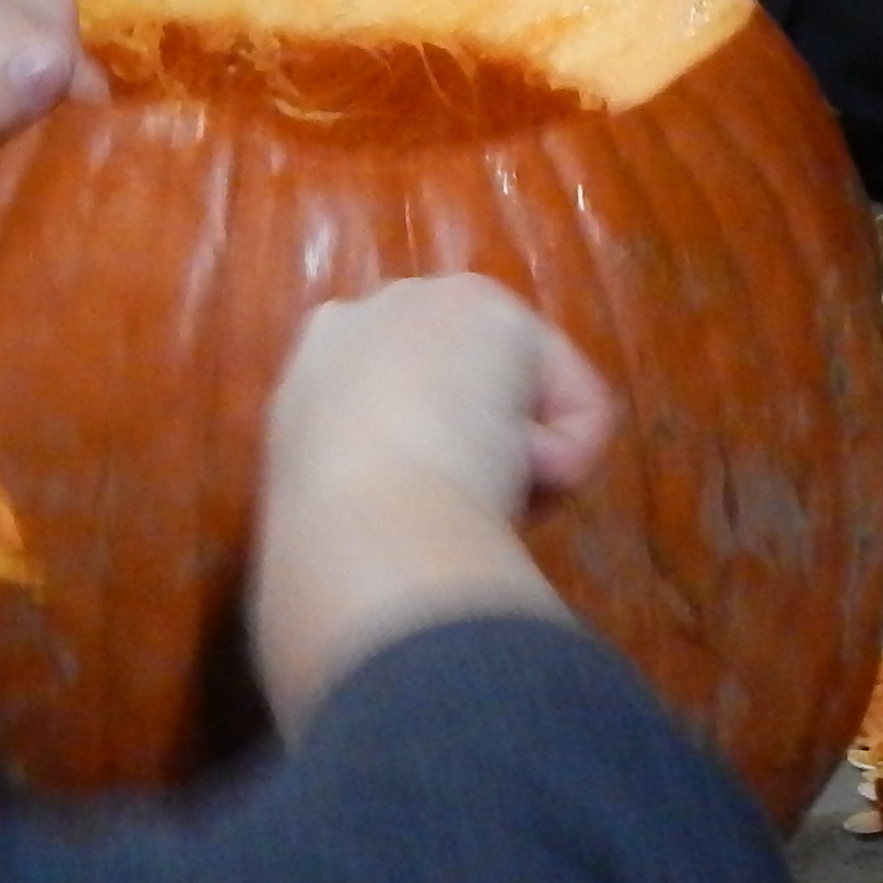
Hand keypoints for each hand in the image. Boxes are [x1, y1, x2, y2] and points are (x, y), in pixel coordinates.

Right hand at [249, 275, 617, 731]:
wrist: (355, 532)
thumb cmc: (330, 562)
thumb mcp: (334, 534)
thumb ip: (368, 510)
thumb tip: (388, 577)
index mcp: (307, 390)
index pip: (394, 405)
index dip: (428, 460)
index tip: (422, 519)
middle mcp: (354, 327)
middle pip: (464, 387)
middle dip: (477, 442)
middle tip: (455, 511)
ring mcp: (418, 306)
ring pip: (520, 400)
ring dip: (516, 460)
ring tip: (467, 501)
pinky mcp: (485, 307)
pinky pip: (576, 405)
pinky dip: (562, 460)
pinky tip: (505, 480)